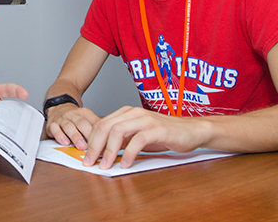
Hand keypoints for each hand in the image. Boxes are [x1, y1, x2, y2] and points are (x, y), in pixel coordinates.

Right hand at [45, 103, 99, 150]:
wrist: (58, 107)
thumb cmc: (75, 118)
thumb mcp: (87, 117)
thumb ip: (97, 126)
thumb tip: (110, 138)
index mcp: (83, 113)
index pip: (92, 121)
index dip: (99, 131)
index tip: (104, 141)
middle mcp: (72, 115)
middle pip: (81, 123)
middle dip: (87, 134)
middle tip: (93, 145)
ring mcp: (62, 119)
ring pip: (68, 126)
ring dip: (75, 136)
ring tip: (81, 146)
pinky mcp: (52, 124)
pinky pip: (54, 129)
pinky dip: (59, 136)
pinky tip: (65, 142)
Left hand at [82, 106, 205, 169]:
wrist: (192, 131)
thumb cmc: (164, 134)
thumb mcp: (138, 135)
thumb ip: (122, 140)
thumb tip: (102, 151)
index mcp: (126, 113)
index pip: (101, 124)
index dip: (91, 140)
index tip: (85, 156)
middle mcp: (134, 113)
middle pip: (106, 127)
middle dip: (95, 146)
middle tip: (90, 162)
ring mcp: (146, 119)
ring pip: (118, 131)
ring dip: (109, 150)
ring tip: (105, 165)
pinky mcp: (158, 129)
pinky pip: (138, 140)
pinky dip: (129, 153)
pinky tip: (126, 164)